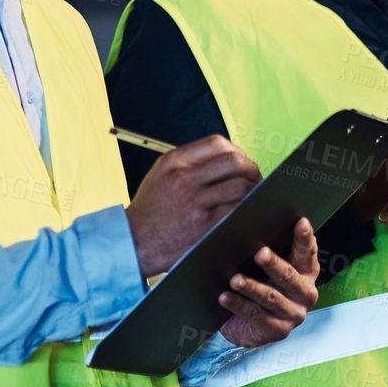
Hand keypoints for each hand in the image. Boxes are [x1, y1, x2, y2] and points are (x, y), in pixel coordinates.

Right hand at [126, 135, 259, 278]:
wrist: (134, 243)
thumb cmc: (150, 211)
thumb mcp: (160, 174)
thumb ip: (190, 162)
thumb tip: (227, 156)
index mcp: (174, 162)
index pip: (217, 143)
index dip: (236, 151)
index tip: (240, 161)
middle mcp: (184, 179)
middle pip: (234, 162)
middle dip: (250, 169)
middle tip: (253, 179)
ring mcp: (195, 203)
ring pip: (240, 186)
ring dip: (253, 191)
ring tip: (252, 196)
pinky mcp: (204, 226)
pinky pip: (237, 211)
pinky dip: (247, 209)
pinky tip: (245, 212)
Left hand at [217, 218, 318, 347]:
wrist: (246, 322)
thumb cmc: (257, 283)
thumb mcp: (264, 265)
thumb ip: (266, 247)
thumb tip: (245, 225)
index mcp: (306, 271)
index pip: (308, 251)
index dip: (305, 237)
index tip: (300, 222)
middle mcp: (305, 293)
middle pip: (290, 276)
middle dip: (274, 264)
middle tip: (260, 253)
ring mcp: (293, 314)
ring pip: (271, 298)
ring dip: (252, 288)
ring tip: (236, 279)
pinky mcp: (278, 331)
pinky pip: (256, 316)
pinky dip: (239, 305)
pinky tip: (225, 297)